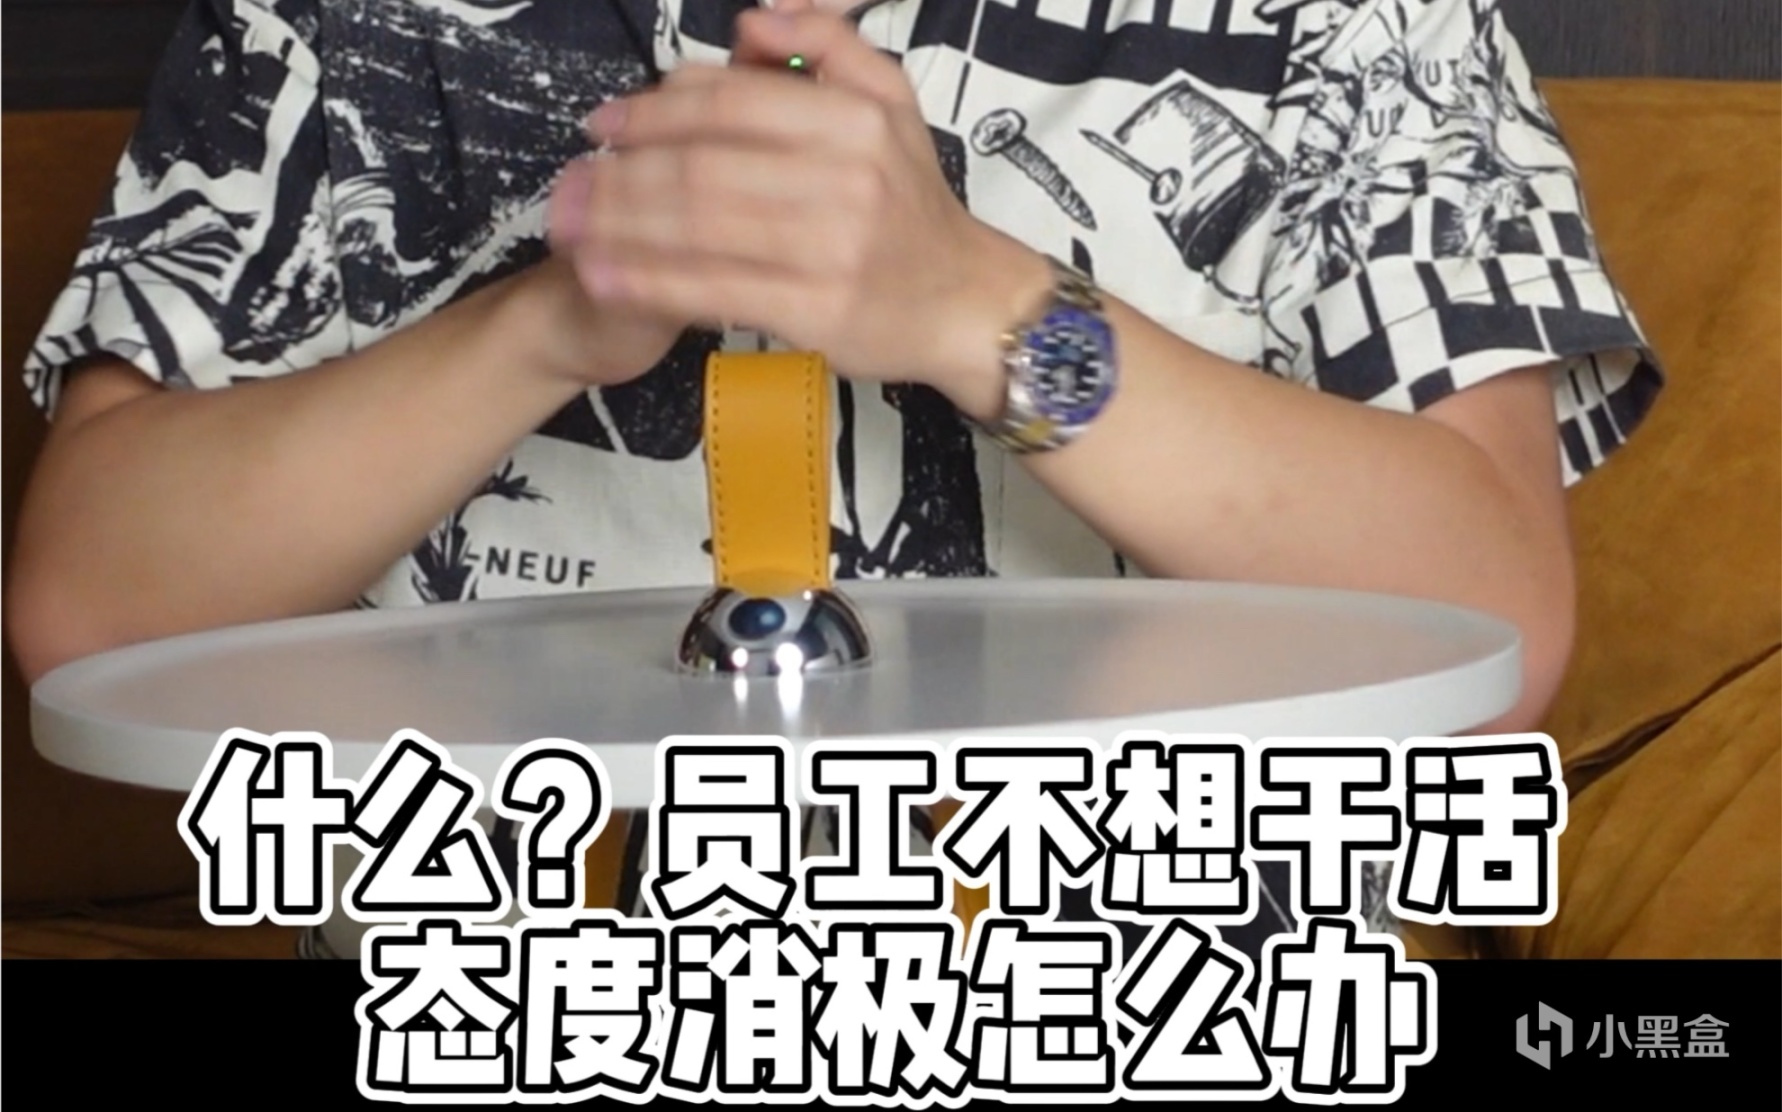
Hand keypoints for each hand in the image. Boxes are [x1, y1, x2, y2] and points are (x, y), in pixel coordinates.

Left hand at [556, 5, 1051, 414]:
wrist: (964, 303)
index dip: (653, 110)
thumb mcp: (892, 104)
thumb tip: (751, 22)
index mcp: (854, 120)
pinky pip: (712, 290)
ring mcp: (828, 249)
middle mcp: (843, 180)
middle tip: (568, 182)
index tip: (602, 124)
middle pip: (701, 167)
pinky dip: (649, 282)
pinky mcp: (814, 312)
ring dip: (619, 226)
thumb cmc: (912, 206)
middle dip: (620, 174)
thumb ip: (828, 45)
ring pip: (697, 229)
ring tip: (568, 225)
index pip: (729, 103)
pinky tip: (603, 276)